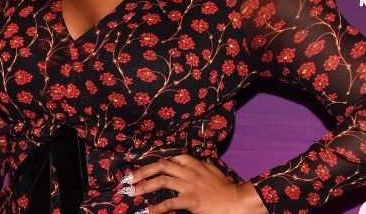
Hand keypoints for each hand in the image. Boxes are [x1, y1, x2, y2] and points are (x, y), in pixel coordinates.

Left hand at [118, 154, 266, 213]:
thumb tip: (198, 161)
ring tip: (132, 192)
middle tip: (129, 178)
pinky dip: (157, 208)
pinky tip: (148, 212)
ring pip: (162, 180)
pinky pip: (170, 203)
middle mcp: (189, 172)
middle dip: (143, 171)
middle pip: (161, 165)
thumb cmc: (225, 188)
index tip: (142, 167)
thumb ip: (203, 165)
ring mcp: (189, 185)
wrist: (236, 201)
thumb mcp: (213, 170)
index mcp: (194, 164)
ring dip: (145, 186)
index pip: (171, 157)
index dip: (154, 161)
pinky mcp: (191, 200)